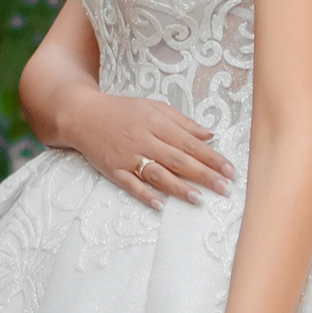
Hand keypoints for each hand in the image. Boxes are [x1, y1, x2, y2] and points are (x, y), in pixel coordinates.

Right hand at [63, 89, 231, 208]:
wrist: (82, 115)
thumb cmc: (122, 111)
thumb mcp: (153, 108)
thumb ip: (182, 122)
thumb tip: (209, 134)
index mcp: (156, 123)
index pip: (190, 143)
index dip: (211, 157)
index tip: (229, 170)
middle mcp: (144, 140)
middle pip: (178, 160)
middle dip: (203, 175)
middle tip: (223, 188)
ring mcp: (128, 156)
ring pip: (157, 174)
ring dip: (178, 188)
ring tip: (198, 199)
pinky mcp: (113, 169)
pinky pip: (130, 184)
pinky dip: (144, 194)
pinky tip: (159, 204)